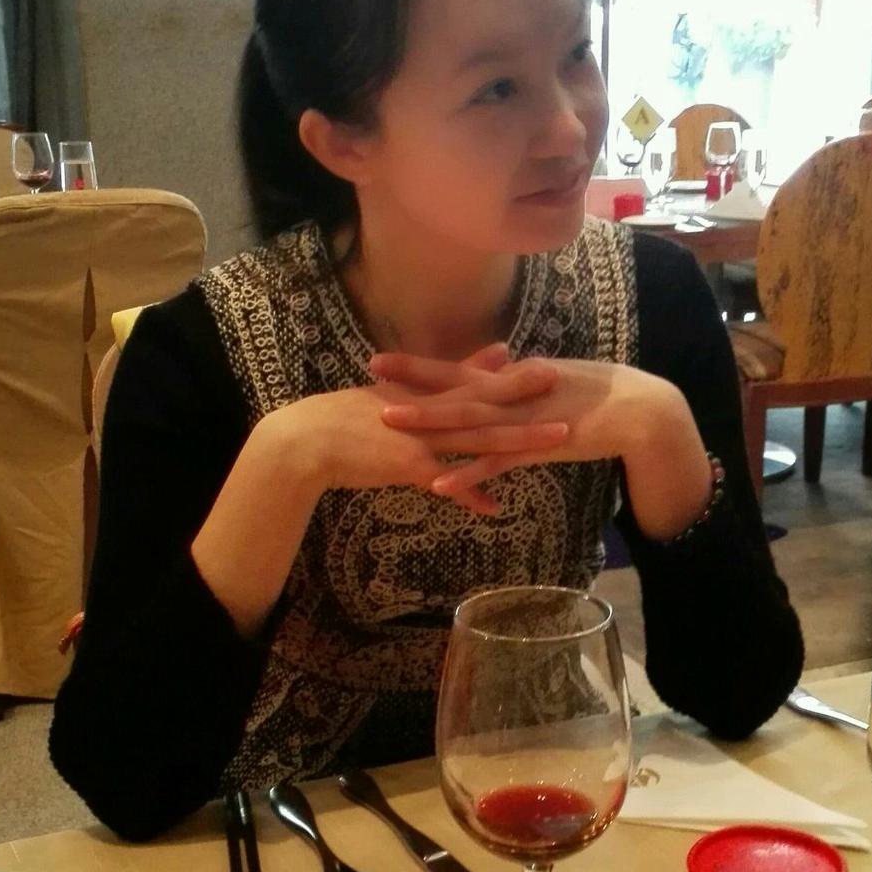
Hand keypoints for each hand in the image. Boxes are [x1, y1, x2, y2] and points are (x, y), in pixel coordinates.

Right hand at [264, 346, 568, 516]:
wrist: (308, 441)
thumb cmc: (347, 422)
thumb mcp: (389, 398)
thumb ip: (424, 390)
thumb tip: (436, 390)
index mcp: (423, 396)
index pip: (472, 383)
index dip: (510, 376)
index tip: (547, 365)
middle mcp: (427, 411)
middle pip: (485, 402)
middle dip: (526, 393)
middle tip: (563, 382)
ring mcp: (420, 437)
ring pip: (478, 437)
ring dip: (519, 439)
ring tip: (557, 439)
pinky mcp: (405, 465)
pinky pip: (446, 482)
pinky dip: (471, 494)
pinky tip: (497, 507)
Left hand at [372, 351, 712, 538]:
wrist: (640, 410)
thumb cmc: (600, 395)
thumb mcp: (553, 382)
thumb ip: (522, 385)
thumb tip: (500, 380)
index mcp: (516, 377)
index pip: (459, 370)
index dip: (419, 367)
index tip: (381, 359)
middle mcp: (515, 393)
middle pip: (454, 388)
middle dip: (411, 382)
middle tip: (369, 373)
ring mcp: (524, 421)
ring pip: (468, 422)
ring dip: (429, 423)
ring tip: (390, 422)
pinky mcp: (539, 448)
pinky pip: (497, 464)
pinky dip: (468, 474)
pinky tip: (440, 484)